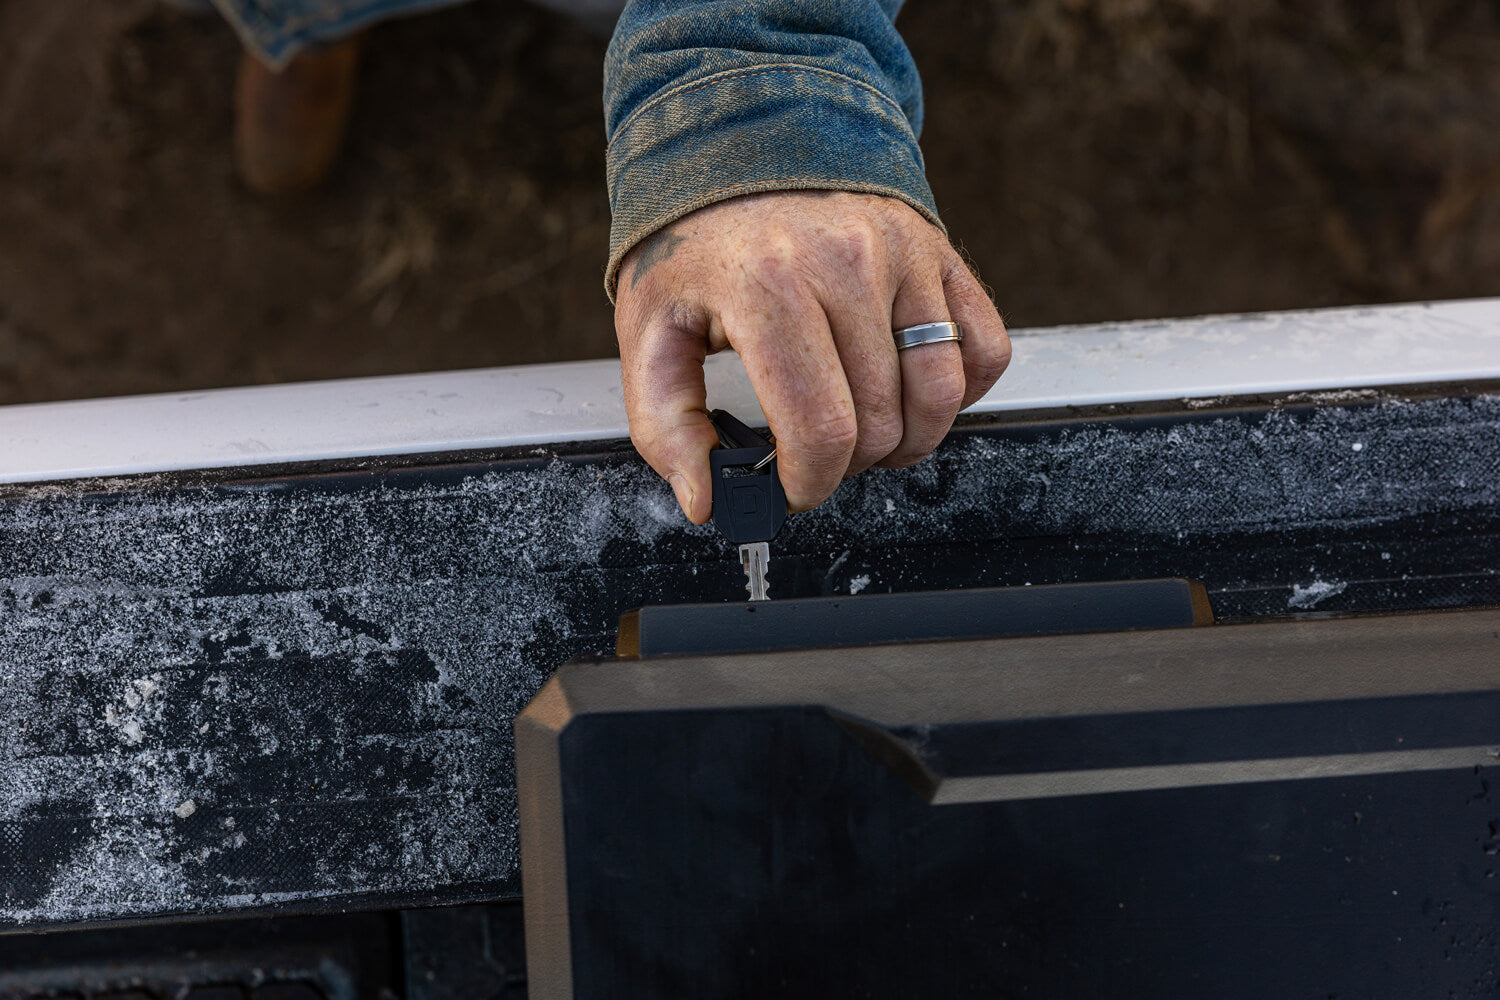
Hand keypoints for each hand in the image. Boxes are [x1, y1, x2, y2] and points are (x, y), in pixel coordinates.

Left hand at [614, 191, 1010, 522]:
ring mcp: (904, 254)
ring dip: (908, 440)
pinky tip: (908, 393)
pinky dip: (958, 392)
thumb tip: (707, 501)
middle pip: (880, 423)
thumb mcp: (649, 330)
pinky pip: (986, 349)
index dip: (809, 483)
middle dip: (848, 465)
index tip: (791, 487)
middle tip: (813, 453)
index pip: (821, 429)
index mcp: (769, 288)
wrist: (738, 146)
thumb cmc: (694, 246)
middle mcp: (846, 264)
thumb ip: (665, 425)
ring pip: (941, 395)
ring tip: (864, 435)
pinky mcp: (940, 252)